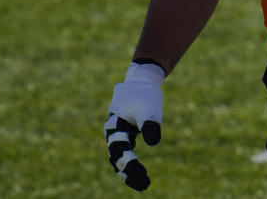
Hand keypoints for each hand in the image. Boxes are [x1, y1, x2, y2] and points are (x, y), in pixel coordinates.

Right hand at [104, 62, 164, 190]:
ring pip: (119, 157)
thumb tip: (153, 143)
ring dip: (129, 171)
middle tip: (145, 184)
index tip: (144, 174)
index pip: (120, 151)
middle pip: (116, 158)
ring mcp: (118, 133)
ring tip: (143, 184)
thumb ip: (150, 124)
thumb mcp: (149, 108)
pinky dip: (131, 162)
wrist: (141, 81)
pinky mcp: (125, 133)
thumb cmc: (144, 94)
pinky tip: (140, 173)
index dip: (129, 164)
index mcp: (115, 126)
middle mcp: (113, 132)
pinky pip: (125, 151)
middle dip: (129, 173)